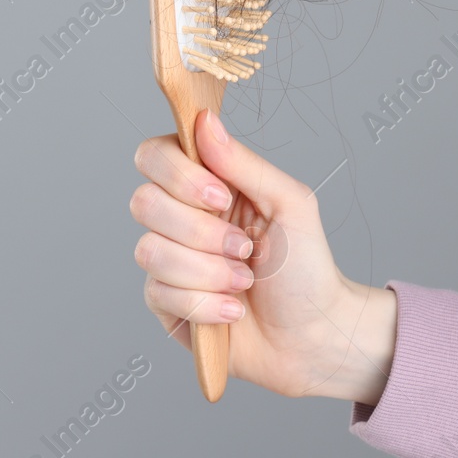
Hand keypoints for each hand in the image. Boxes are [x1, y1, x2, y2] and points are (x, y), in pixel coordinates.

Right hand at [130, 110, 396, 404]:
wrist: (313, 336)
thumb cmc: (306, 268)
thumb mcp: (290, 204)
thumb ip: (244, 163)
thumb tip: (203, 121)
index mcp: (206, 184)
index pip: (154, 155)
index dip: (178, 175)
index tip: (220, 198)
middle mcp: (180, 217)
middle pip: (144, 202)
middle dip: (201, 233)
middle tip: (245, 248)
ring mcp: (168, 261)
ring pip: (150, 252)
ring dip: (208, 272)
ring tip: (244, 281)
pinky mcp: (164, 303)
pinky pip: (160, 293)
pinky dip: (205, 304)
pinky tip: (233, 310)